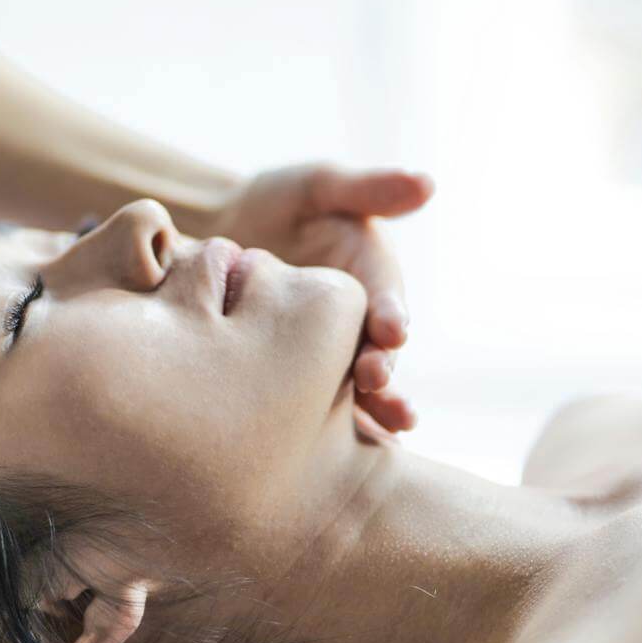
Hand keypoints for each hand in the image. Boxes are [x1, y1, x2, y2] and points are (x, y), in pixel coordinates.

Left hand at [209, 163, 430, 433]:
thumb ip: (365, 188)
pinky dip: (332, 434)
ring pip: (357, 390)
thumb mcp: (316, 187)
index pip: (386, 299)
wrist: (215, 237)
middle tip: (375, 380)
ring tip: (379, 426)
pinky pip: (319, 411)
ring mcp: (331, 356)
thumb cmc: (272, 204)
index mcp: (369, 278)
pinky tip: (333, 460)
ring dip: (371, 409)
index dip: (392, 314)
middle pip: (378, 352)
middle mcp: (358, 324)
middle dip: (382, 369)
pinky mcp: (300, 381)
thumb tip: (427, 182)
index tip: (393, 329)